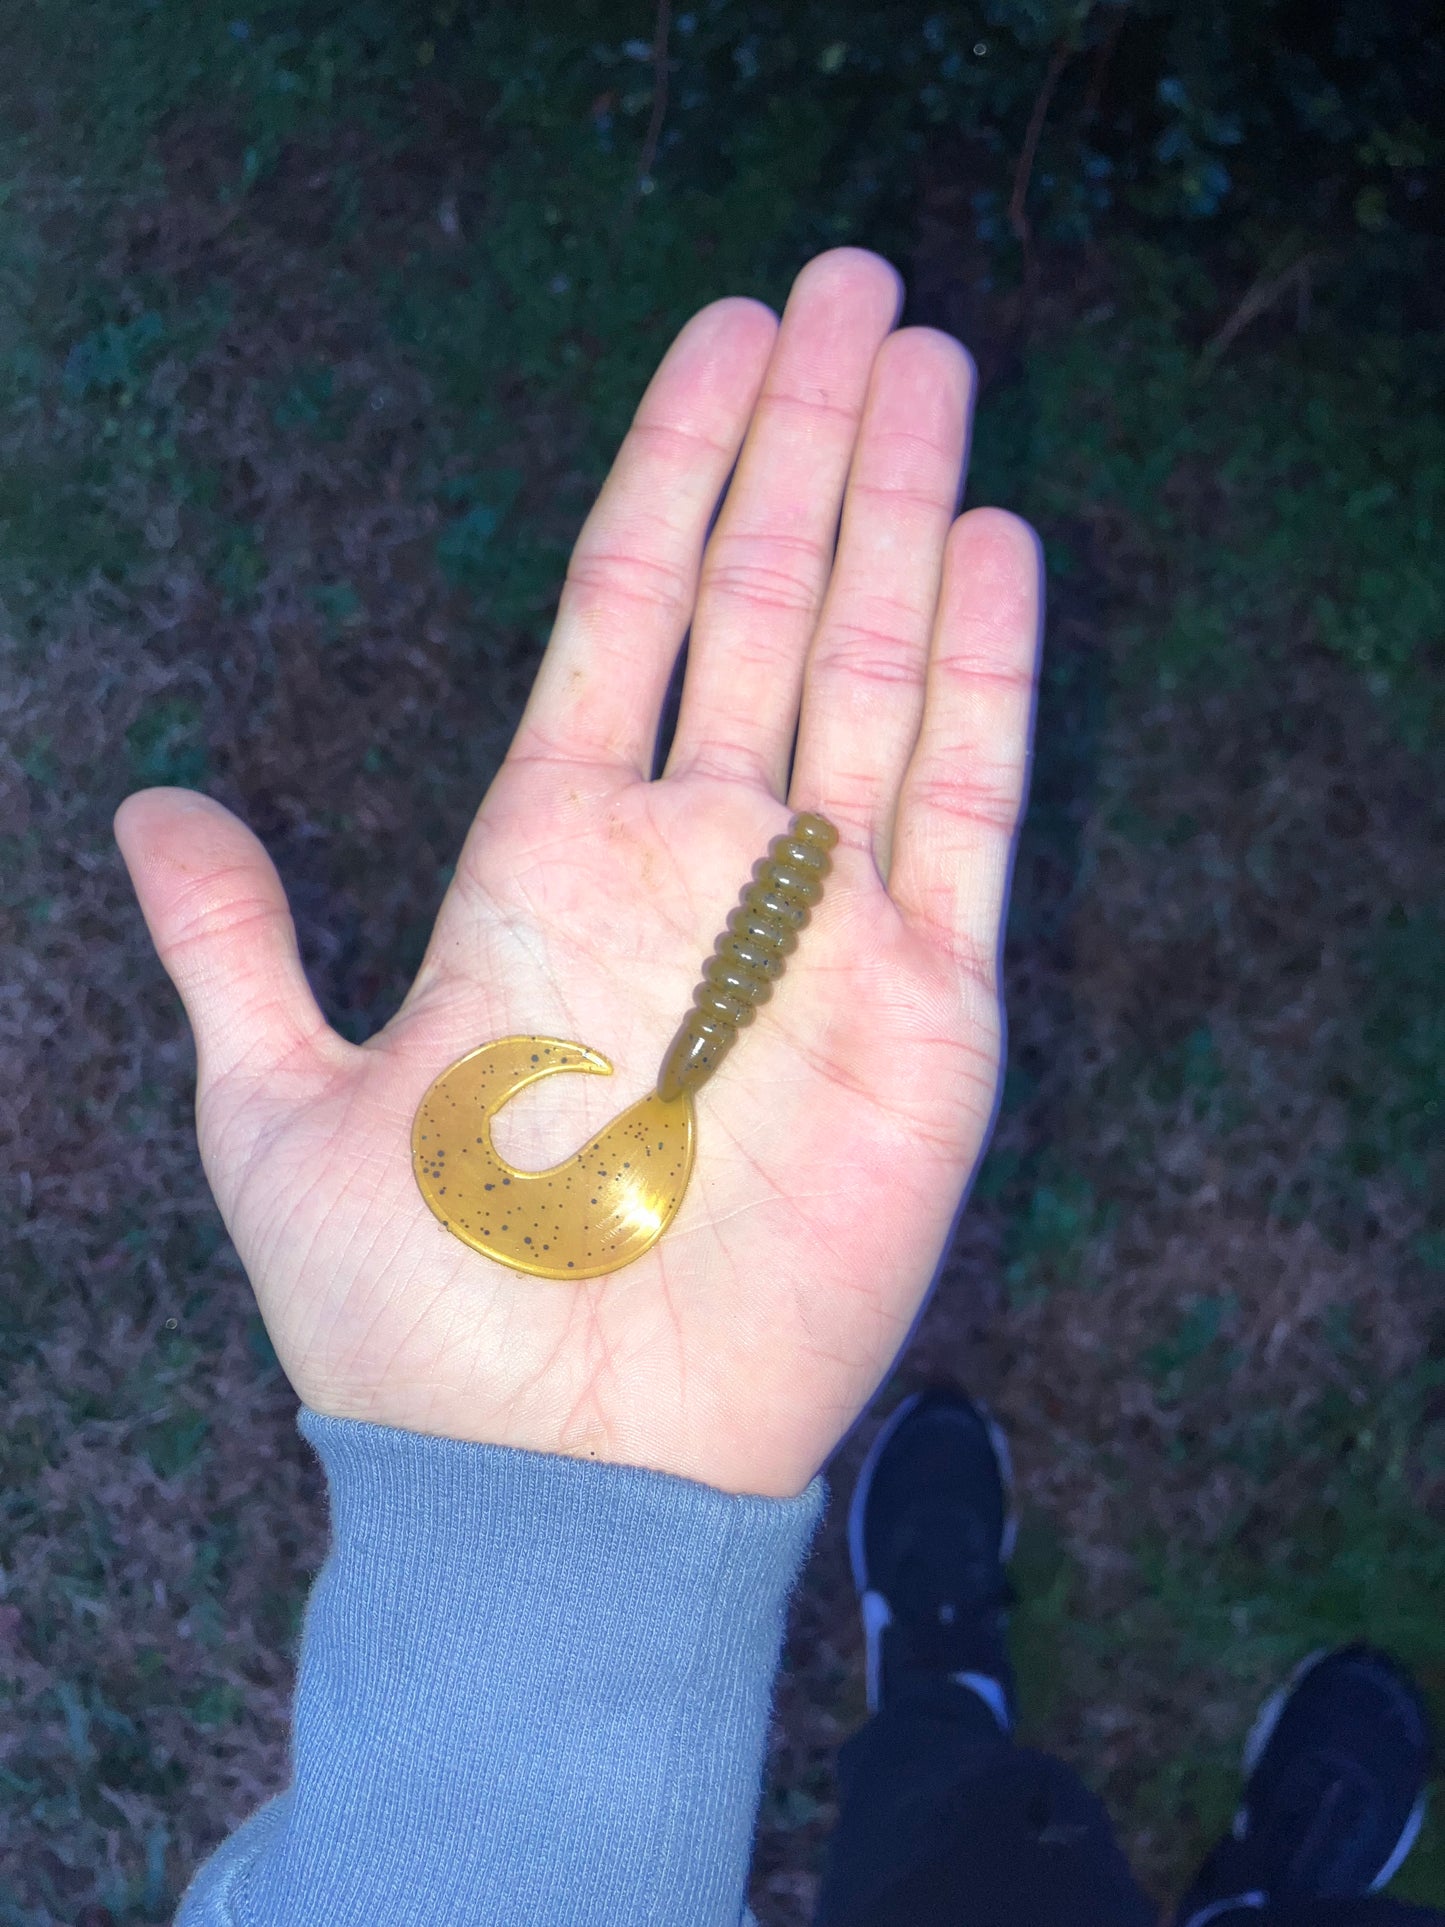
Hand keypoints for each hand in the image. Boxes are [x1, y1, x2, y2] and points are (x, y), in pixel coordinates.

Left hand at [113, 249, 1040, 1499]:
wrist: (552, 1474)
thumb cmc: (416, 1311)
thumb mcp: (276, 1111)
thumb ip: (232, 945)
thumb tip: (157, 808)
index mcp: (551, 854)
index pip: (628, 607)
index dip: (678, 463)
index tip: (729, 336)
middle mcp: (694, 862)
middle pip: (767, 601)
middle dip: (813, 441)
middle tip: (862, 286)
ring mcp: (818, 926)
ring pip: (875, 672)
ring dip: (906, 515)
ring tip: (932, 366)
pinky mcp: (928, 1013)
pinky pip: (967, 815)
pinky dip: (987, 683)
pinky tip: (995, 549)